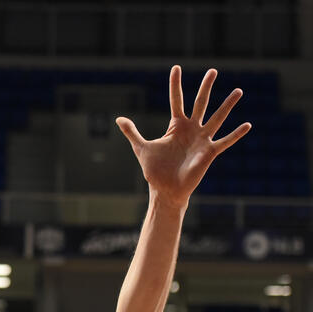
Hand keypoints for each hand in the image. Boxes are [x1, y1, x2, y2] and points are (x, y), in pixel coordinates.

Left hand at [116, 66, 250, 206]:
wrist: (165, 189)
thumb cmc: (155, 170)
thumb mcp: (142, 148)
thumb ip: (132, 132)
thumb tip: (119, 119)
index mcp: (176, 126)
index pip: (177, 100)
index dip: (175, 85)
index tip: (176, 68)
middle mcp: (191, 129)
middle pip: (200, 103)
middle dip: (205, 87)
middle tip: (212, 71)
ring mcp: (201, 140)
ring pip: (217, 118)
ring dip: (227, 105)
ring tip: (238, 91)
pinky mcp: (209, 152)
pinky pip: (225, 141)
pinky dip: (236, 134)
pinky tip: (247, 125)